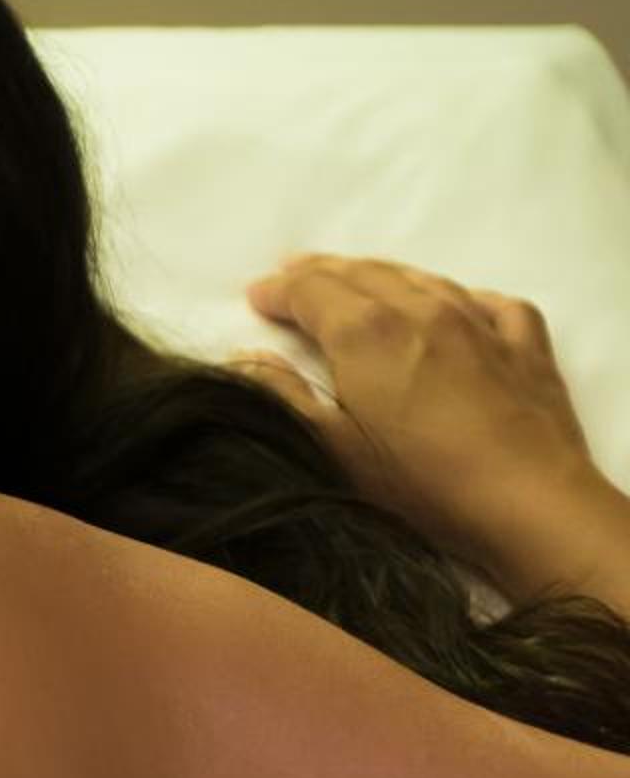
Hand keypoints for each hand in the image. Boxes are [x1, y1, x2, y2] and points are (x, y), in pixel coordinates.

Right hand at [227, 252, 600, 578]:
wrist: (531, 505)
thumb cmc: (423, 486)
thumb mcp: (334, 451)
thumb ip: (285, 398)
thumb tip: (245, 357)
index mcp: (366, 332)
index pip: (310, 290)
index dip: (278, 291)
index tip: (257, 297)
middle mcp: (420, 309)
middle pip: (360, 273)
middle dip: (320, 272)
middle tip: (293, 277)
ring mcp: (479, 321)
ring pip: (418, 277)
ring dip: (378, 275)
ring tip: (356, 280)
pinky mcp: (525, 343)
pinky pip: (488, 300)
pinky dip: (459, 296)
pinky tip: (454, 307)